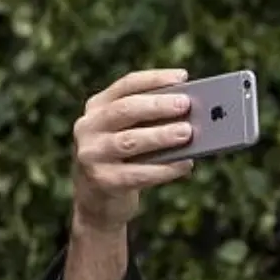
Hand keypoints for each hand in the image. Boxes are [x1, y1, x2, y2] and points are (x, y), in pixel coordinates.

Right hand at [70, 69, 194, 232]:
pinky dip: (164, 169)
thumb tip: (192, 116)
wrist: (98, 203)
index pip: (126, 85)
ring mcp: (91, 154)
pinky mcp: (102, 181)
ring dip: (161, 136)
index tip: (183, 77)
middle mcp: (88, 126)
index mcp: (97, 107)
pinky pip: (137, 173)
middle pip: (125, 109)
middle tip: (186, 104)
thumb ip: (152, 123)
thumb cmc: (125, 161)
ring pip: (129, 141)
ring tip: (187, 132)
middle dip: (158, 106)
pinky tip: (185, 165)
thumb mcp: (131, 135)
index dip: (155, 79)